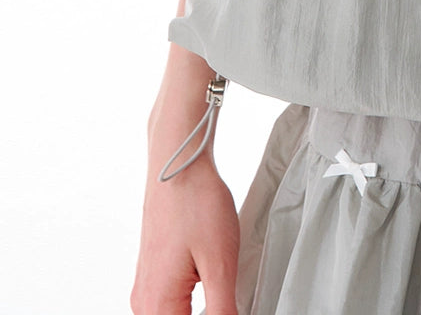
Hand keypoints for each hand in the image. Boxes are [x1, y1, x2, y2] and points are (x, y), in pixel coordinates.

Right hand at [130, 159, 240, 314]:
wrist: (179, 166)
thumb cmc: (197, 204)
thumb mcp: (221, 265)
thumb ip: (223, 311)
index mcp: (158, 306)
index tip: (229, 306)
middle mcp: (144, 302)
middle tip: (229, 301)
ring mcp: (146, 286)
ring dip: (197, 313)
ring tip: (223, 297)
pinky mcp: (152, 273)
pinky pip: (168, 304)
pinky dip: (188, 305)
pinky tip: (209, 289)